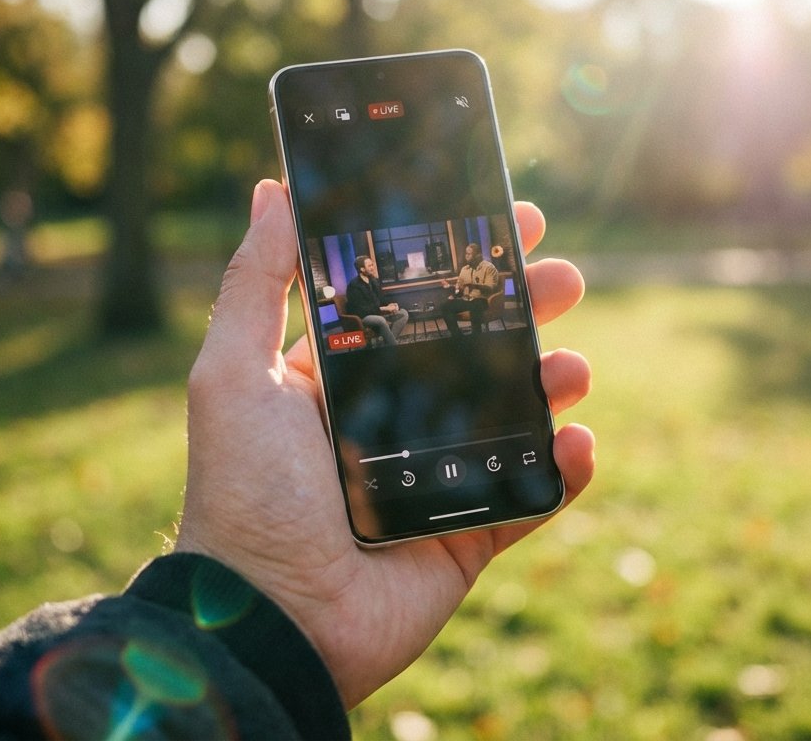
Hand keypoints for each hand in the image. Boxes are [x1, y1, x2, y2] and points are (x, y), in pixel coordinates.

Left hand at [177, 179, 594, 708]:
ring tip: (573, 366)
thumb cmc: (244, 493)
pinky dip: (565, 472)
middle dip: (524, 308)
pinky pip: (531, 497)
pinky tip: (579, 442)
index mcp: (339, 380)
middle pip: (476, 351)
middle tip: (564, 277)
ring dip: (554, 382)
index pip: (412, 305)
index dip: (459, 262)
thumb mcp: (232, 374)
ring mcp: (434, 479)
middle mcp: (391, 422)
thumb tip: (272, 191)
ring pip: (513, 416)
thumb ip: (255, 283)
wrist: (270, 619)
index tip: (506, 220)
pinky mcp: (466, 536)